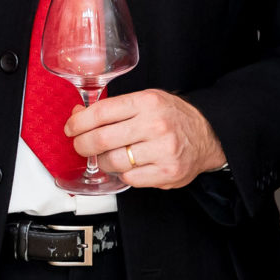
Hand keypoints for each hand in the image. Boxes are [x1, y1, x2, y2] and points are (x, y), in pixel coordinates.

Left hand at [64, 89, 225, 189]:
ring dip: (103, 162)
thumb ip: (113, 108)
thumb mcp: (145, 101)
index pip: (100, 113)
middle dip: (83, 145)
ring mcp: (162, 150)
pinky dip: (124, 174)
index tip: (71, 128)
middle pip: (101, 139)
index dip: (78, 123)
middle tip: (81, 146)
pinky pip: (129, 178)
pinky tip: (129, 165)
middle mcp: (155, 125)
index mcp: (146, 102)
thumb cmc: (172, 117)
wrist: (208, 135)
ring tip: (108, 156)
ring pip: (113, 161)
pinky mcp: (167, 172)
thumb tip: (78, 115)